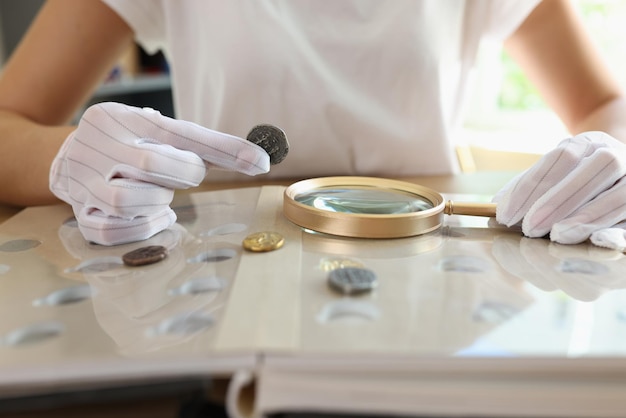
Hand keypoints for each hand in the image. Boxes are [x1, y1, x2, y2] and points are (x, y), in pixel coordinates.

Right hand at [49, 102, 268, 245]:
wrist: (65, 157)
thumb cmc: (128, 143)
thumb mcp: (157, 131)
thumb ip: (201, 146)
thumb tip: (257, 159)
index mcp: (120, 118)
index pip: (181, 133)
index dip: (223, 149)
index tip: (261, 162)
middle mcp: (97, 146)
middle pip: (151, 162)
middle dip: (182, 173)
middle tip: (187, 174)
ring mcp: (84, 182)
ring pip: (126, 200)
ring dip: (156, 202)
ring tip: (162, 196)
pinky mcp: (79, 213)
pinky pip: (108, 231)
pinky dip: (140, 229)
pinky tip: (154, 216)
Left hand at [494, 131, 625, 249]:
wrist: (616, 171)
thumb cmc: (573, 176)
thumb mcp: (551, 172)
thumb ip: (526, 187)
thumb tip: (496, 206)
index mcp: (588, 143)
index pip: (561, 157)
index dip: (532, 186)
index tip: (505, 214)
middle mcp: (617, 154)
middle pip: (593, 170)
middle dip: (557, 201)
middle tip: (529, 228)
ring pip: (619, 195)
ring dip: (585, 217)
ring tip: (556, 236)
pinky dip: (618, 231)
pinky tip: (597, 241)